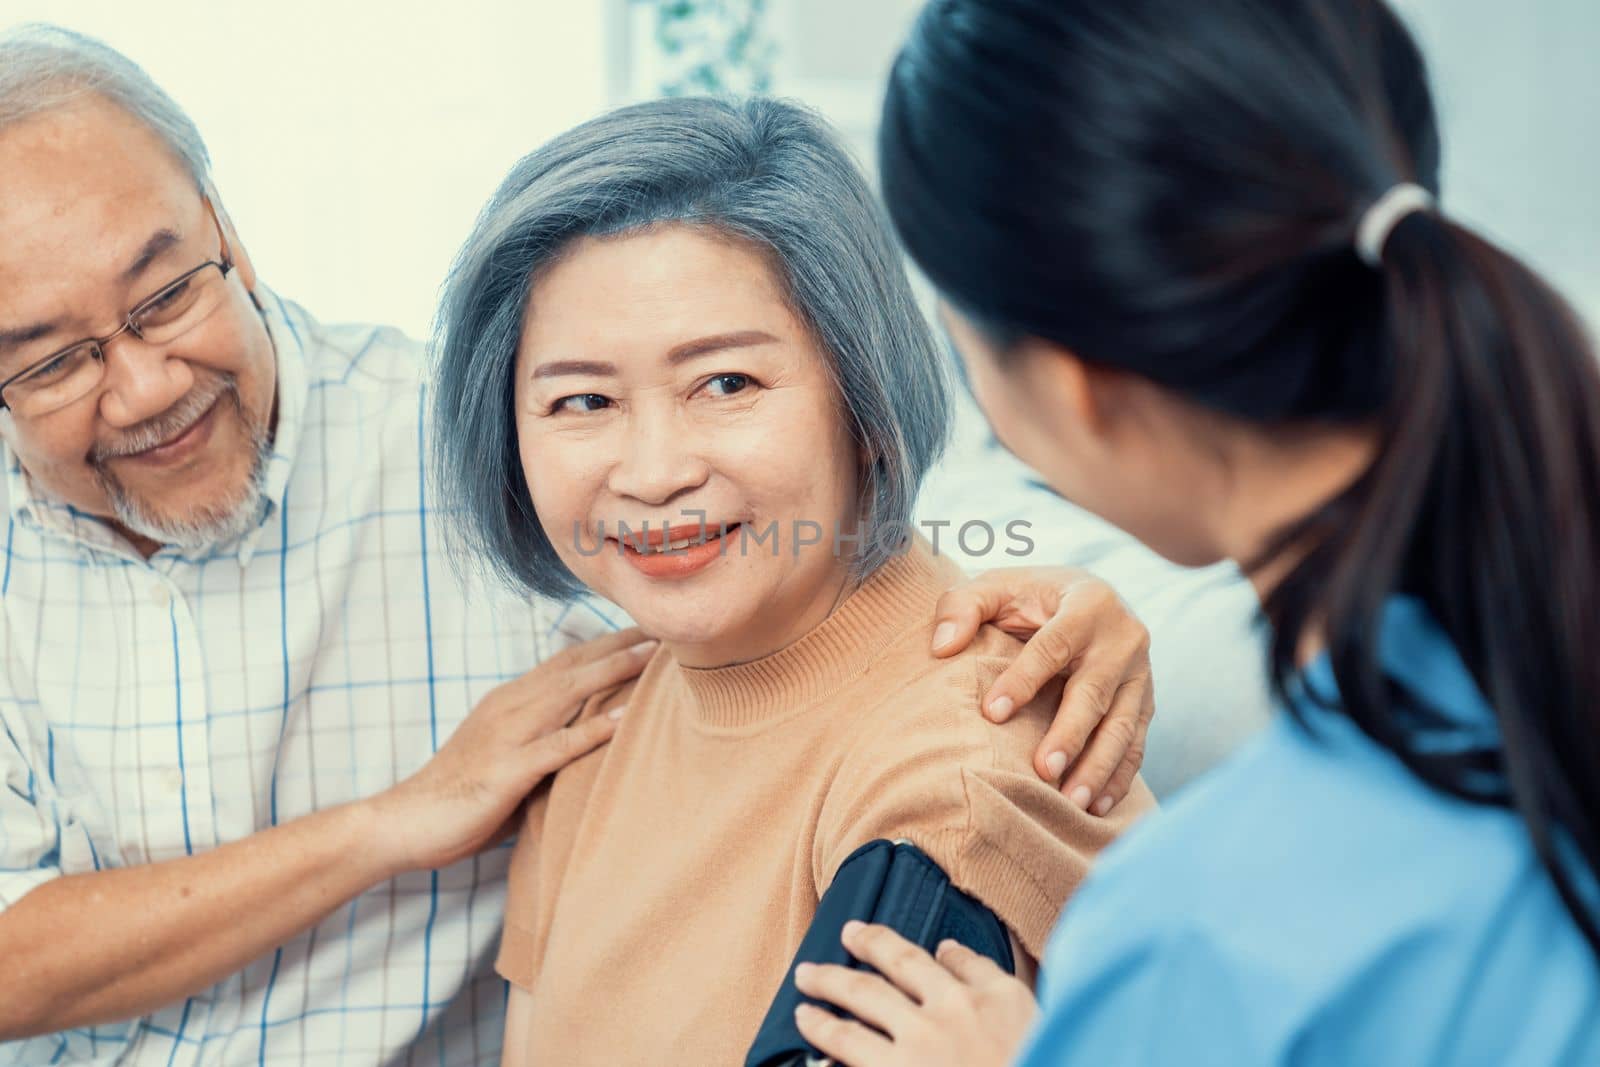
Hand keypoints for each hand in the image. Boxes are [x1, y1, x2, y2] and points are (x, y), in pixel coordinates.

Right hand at [367, 627, 655, 872]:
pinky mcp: (507, 770)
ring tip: (655, 657)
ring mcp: (508, 735)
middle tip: (665, 626)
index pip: (567, 662)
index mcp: (510, 701)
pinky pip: (558, 745)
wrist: (405, 821)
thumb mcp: (508, 758)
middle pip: (575, 666)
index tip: (648, 629)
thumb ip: (544, 743)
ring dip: (614, 671)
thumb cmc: (460, 797)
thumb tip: (586, 742)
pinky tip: (625, 718)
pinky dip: (593, 730)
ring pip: (569, 693)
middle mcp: (510, 707)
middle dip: (621, 644)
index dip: (608, 643)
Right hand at [793, 921, 1036, 1066]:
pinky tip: (941, 947)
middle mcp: (927, 1032)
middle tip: (810, 970)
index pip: (844, 1041)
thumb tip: (851, 1064)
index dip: (819, 1025)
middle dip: (831, 980)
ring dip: (876, 945)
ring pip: (908, 961)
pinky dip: (952, 953)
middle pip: (864, 993)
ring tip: (857, 933)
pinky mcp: (1007, 996)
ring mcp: (967, 1006)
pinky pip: (971, 963)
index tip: (803, 1013)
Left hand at [931, 567, 1152, 812]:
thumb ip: (961, 606)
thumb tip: (942, 646)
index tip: (990, 714)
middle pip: (1094, 692)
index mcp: (1087, 603)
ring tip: (1072, 802)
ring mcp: (1140, 672)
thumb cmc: (1029, 597)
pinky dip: (1120, 776)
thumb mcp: (993, 587)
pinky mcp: (1145, 700)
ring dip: (1098, 767)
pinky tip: (1098, 807)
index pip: (1052, 646)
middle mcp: (1123, 637)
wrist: (1084, 596)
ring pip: (1123, 725)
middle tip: (1042, 771)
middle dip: (1070, 734)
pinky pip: (1137, 743)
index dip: (1022, 680)